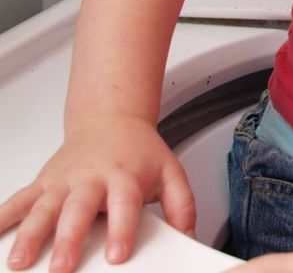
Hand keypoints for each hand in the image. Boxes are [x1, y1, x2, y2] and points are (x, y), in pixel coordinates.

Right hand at [0, 117, 194, 272]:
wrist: (111, 120)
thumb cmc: (138, 151)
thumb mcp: (170, 171)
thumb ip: (182, 205)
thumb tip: (188, 237)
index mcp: (124, 177)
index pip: (124, 205)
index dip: (121, 230)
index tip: (117, 256)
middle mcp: (90, 178)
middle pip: (78, 210)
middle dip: (68, 240)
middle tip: (62, 268)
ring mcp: (63, 181)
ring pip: (42, 208)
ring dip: (28, 235)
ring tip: (19, 261)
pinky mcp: (43, 182)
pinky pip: (18, 200)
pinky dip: (2, 217)